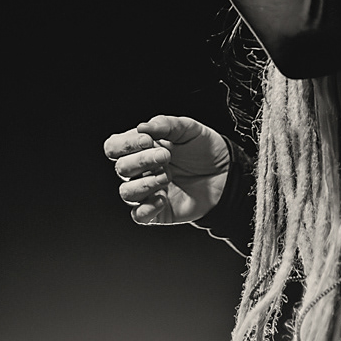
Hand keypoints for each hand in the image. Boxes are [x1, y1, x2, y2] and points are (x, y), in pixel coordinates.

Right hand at [104, 114, 230, 225]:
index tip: (148, 140)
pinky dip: (147, 208)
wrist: (226, 173)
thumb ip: (165, 124)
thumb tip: (142, 127)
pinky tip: (164, 198)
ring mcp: (148, 192)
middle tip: (166, 156)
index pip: (114, 147)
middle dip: (141, 161)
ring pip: (126, 193)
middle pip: (120, 169)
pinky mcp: (157, 212)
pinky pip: (139, 215)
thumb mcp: (188, 129)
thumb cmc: (204, 149)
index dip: (125, 144)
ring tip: (167, 177)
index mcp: (141, 148)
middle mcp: (140, 170)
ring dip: (145, 184)